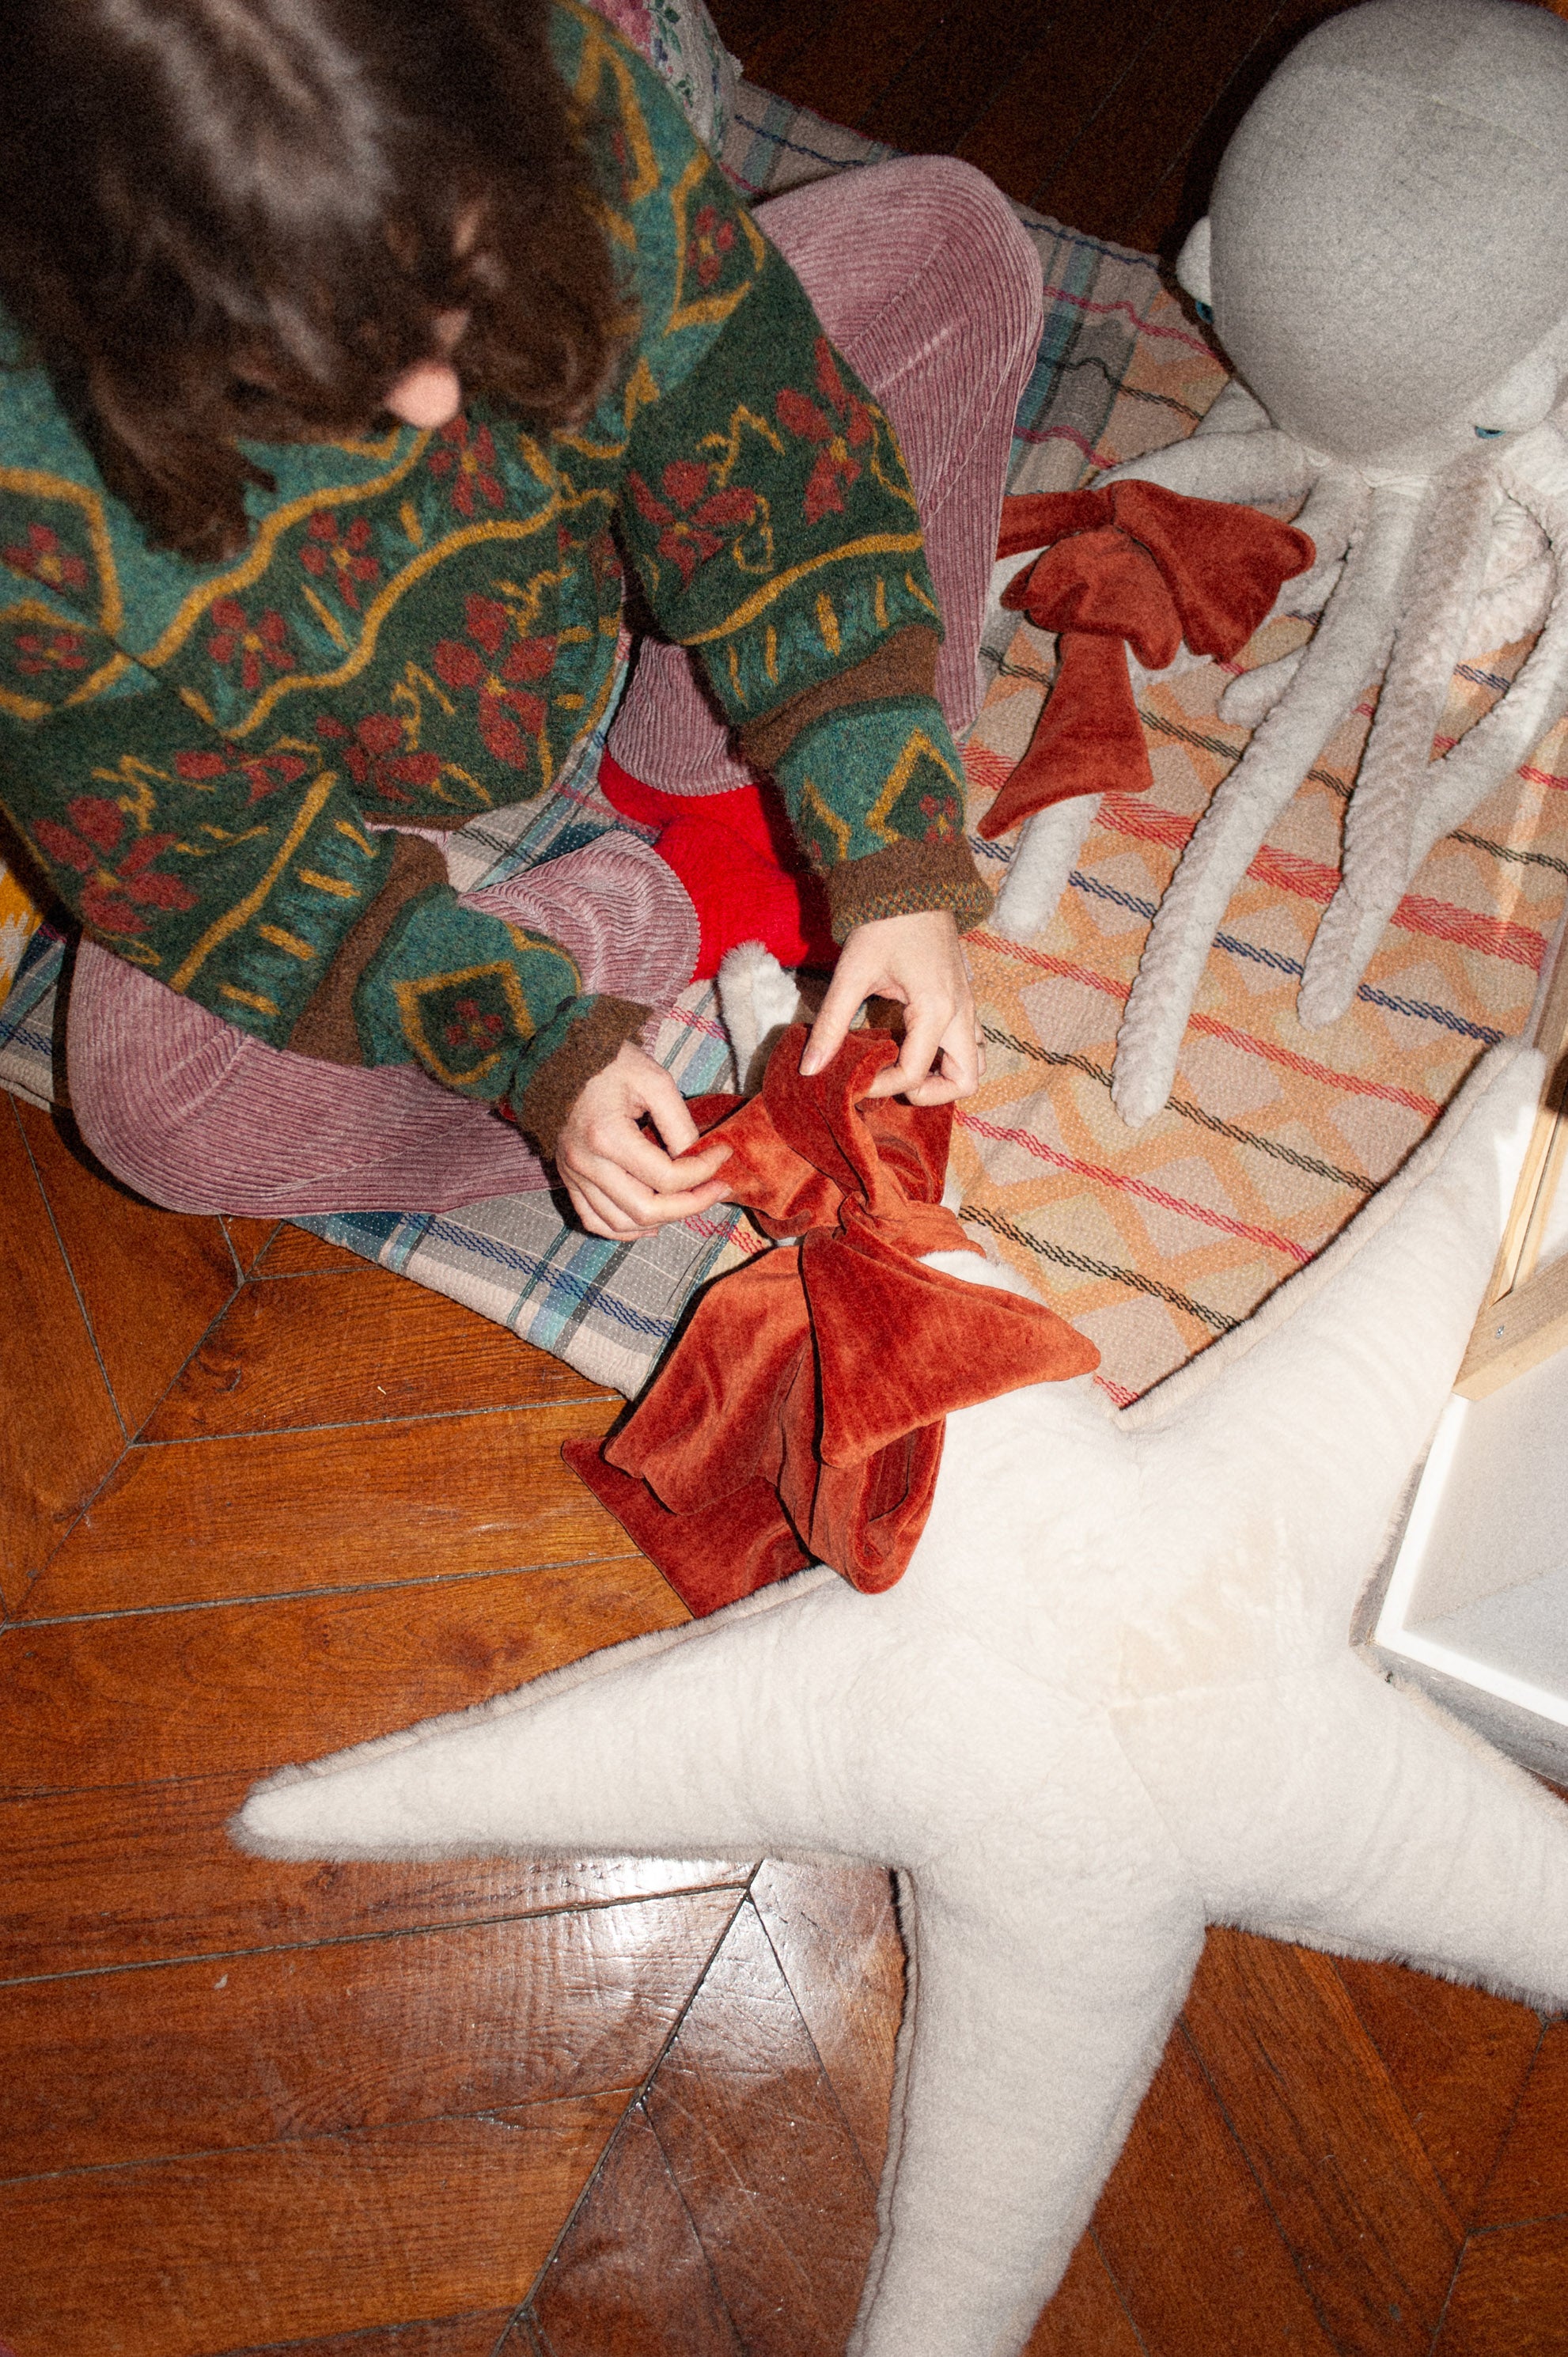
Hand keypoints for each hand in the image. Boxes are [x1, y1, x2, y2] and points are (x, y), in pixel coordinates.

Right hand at [556, 1042, 730, 1240]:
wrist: (561, 1058)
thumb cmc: (609, 1063)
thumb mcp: (654, 1081)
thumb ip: (680, 1124)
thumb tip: (699, 1159)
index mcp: (606, 1137)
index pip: (666, 1176)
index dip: (704, 1171)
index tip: (723, 1153)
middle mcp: (586, 1163)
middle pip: (646, 1210)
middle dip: (691, 1205)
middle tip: (717, 1189)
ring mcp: (573, 1175)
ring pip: (623, 1223)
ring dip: (663, 1220)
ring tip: (691, 1202)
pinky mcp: (569, 1179)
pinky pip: (596, 1222)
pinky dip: (626, 1230)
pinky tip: (652, 1223)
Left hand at [800, 908, 982, 1104]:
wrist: (909, 881)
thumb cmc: (883, 924)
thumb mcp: (852, 974)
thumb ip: (831, 1024)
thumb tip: (810, 1069)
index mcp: (937, 1009)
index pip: (913, 1073)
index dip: (881, 1087)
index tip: (853, 1082)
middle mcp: (961, 1012)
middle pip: (966, 1080)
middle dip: (930, 1094)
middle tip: (891, 1082)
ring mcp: (968, 1005)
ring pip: (975, 1062)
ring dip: (945, 1077)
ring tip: (904, 1069)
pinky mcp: (964, 997)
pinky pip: (969, 1042)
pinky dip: (947, 1057)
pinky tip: (911, 1046)